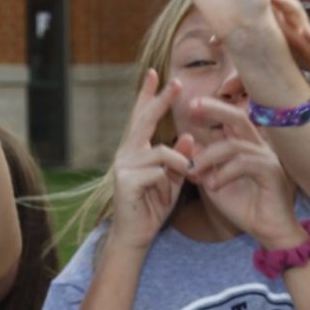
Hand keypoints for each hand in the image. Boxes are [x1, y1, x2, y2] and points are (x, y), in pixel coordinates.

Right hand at [110, 71, 194, 249]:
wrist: (136, 235)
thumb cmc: (153, 206)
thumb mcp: (172, 179)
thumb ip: (179, 158)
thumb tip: (186, 137)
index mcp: (137, 149)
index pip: (143, 117)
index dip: (149, 96)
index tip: (156, 74)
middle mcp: (126, 152)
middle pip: (145, 120)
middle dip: (161, 100)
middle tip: (177, 82)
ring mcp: (123, 165)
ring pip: (162, 152)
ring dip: (179, 165)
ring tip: (184, 177)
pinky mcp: (126, 180)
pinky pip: (159, 172)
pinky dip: (168, 182)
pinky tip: (162, 194)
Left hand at [186, 99, 303, 244]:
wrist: (268, 231)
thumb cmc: (244, 207)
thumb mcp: (214, 182)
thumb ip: (202, 164)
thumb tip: (185, 143)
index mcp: (245, 147)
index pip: (228, 121)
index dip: (211, 110)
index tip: (189, 106)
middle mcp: (258, 147)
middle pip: (238, 118)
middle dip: (215, 109)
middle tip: (193, 106)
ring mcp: (267, 158)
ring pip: (234, 145)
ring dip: (209, 157)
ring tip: (193, 171)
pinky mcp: (272, 172)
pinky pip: (245, 164)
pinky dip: (225, 172)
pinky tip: (213, 186)